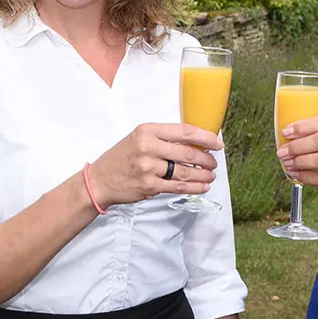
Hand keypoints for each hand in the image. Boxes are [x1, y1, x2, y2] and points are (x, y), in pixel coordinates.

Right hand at [89, 123, 221, 206]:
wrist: (100, 180)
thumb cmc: (122, 157)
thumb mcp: (139, 138)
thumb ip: (163, 138)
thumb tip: (195, 141)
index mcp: (148, 130)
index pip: (184, 131)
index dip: (205, 137)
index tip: (217, 142)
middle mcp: (148, 147)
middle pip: (188, 152)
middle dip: (206, 159)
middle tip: (214, 162)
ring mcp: (148, 167)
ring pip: (185, 172)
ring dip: (203, 174)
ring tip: (210, 175)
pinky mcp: (149, 186)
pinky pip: (178, 187)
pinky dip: (194, 187)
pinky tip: (202, 186)